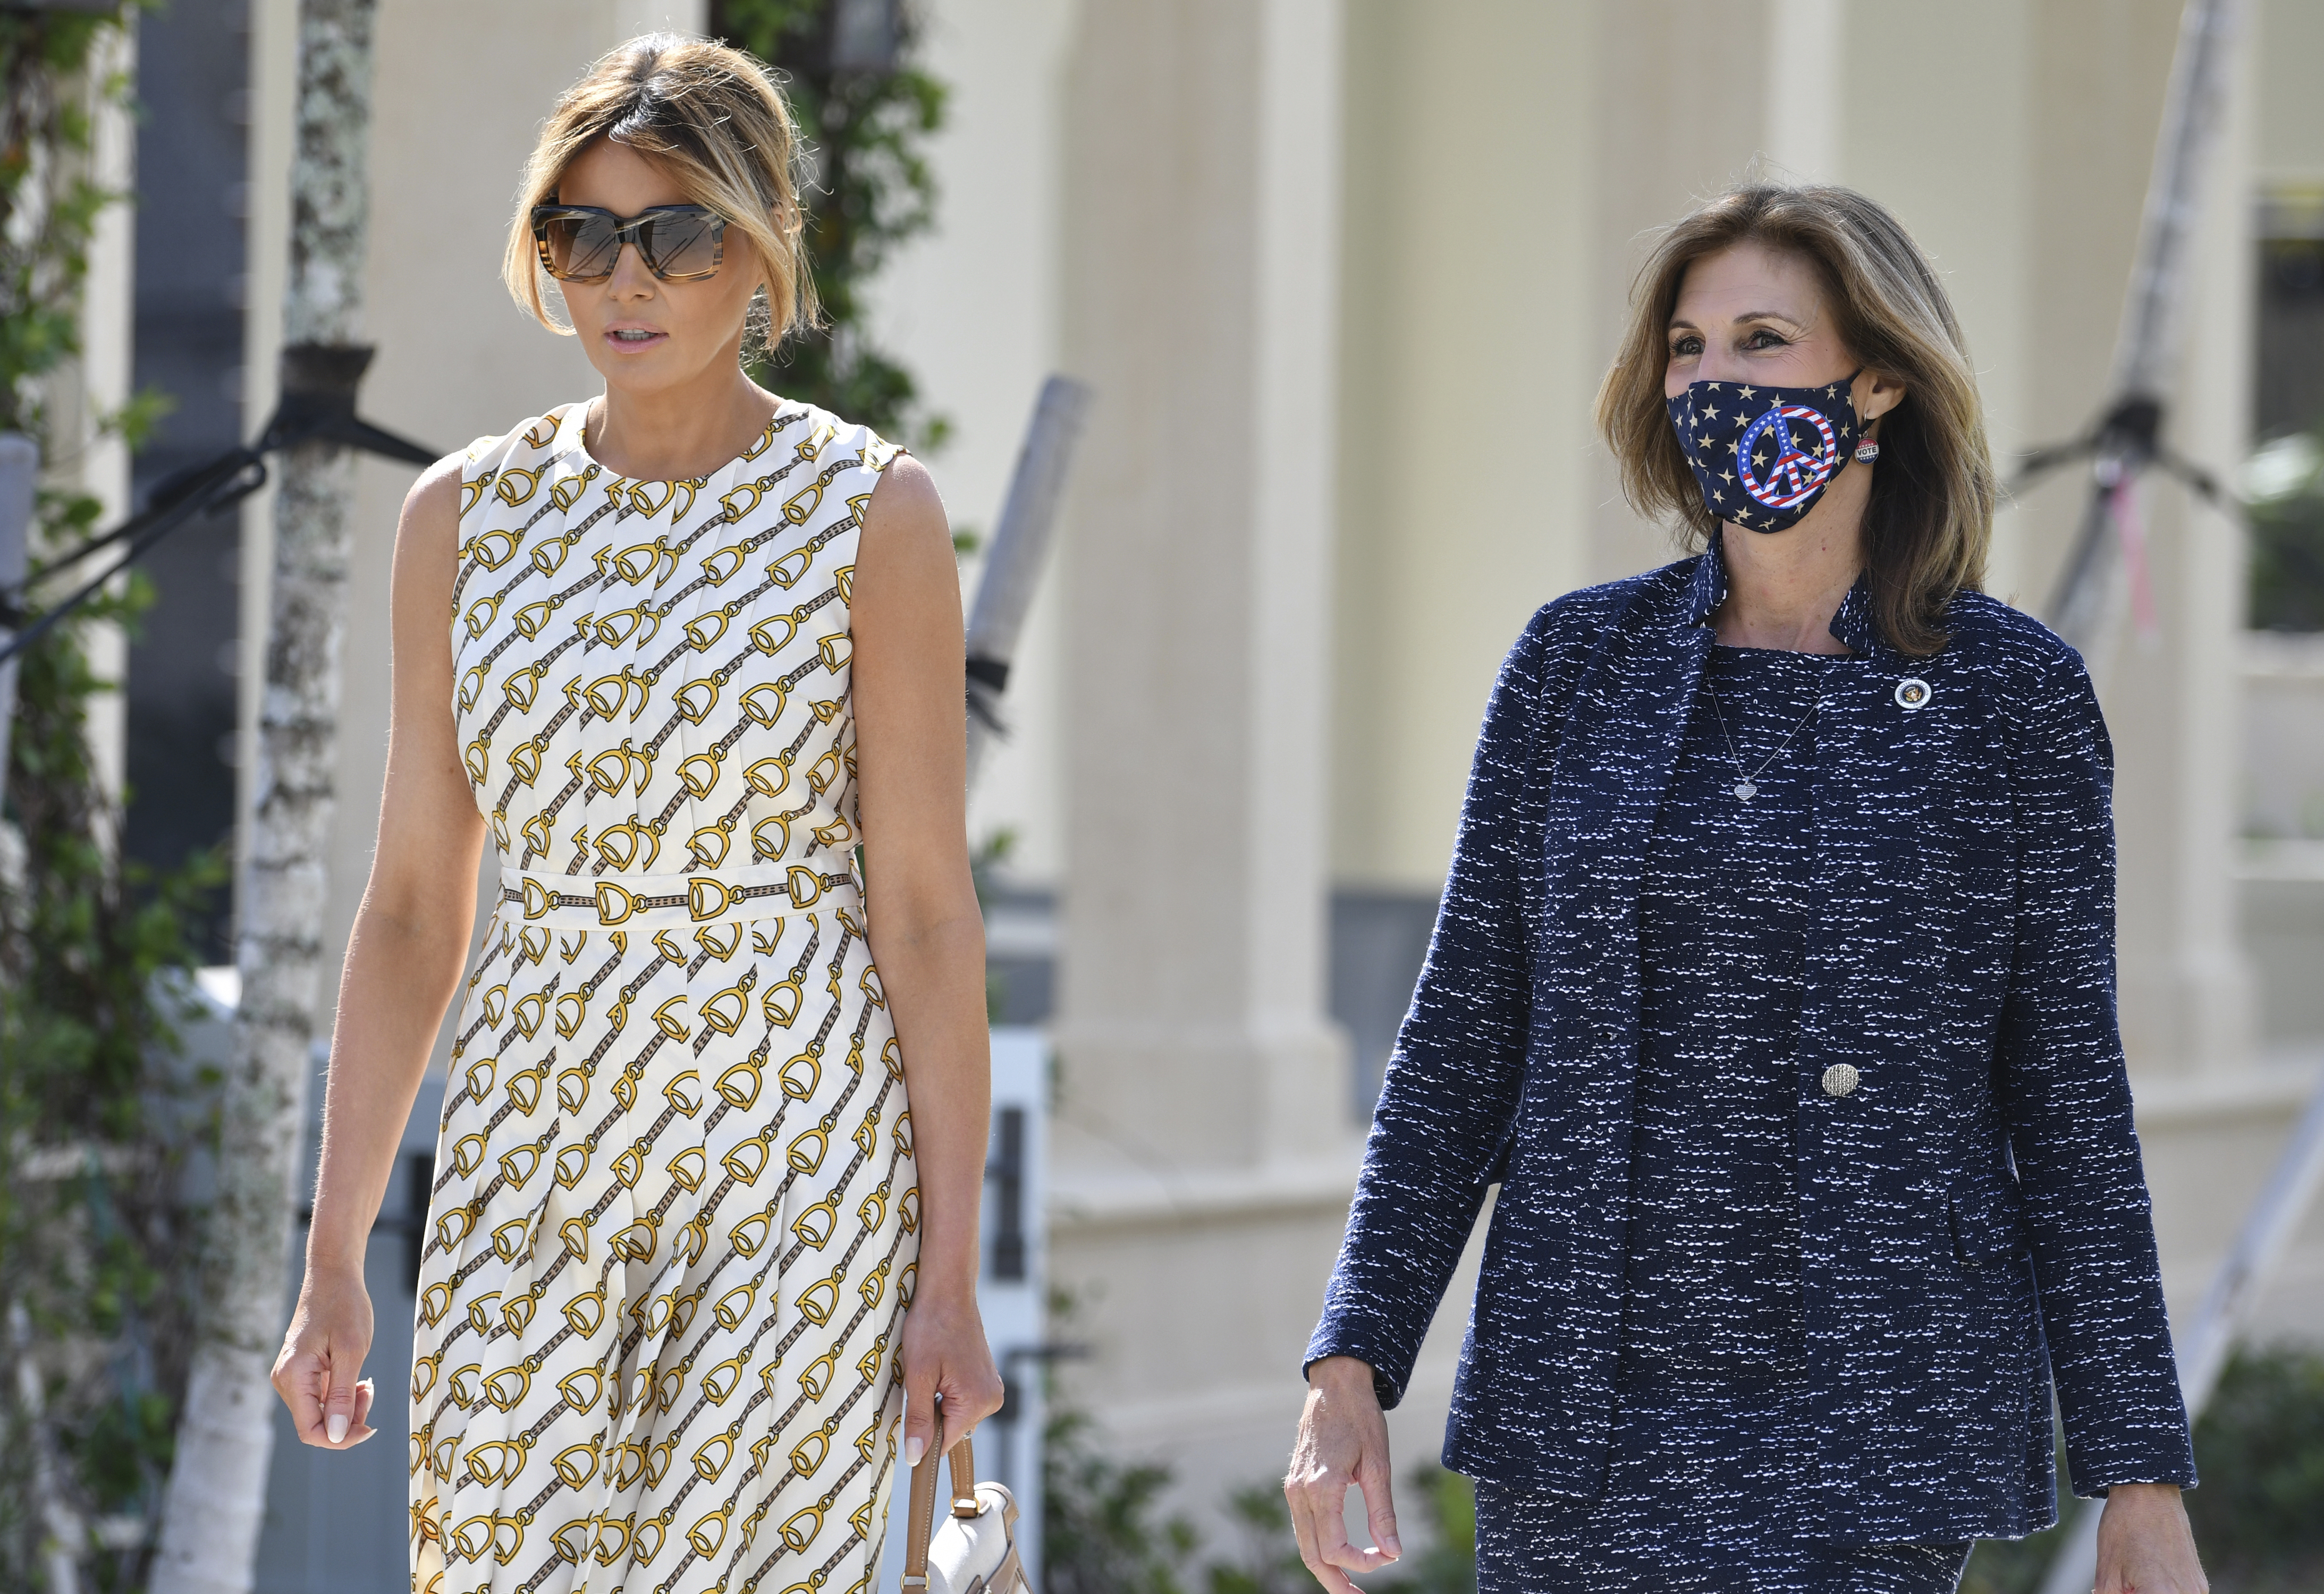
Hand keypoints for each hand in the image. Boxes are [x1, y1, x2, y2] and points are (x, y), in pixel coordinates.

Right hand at [271, 1263, 377, 1448]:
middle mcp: (285, 1380)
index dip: (340, 1439)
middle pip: (316, 1424)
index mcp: (293, 1376)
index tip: (370, 1427)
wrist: (333, 1275)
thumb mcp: (352, 1350)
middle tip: (370, 1392)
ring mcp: (291, 1376)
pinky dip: (342, 1394)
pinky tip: (358, 1380)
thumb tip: (335, 1436)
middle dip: (347, 1419)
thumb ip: (343, 1395)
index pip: (311, 1430)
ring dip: (347, 1407)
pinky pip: (320, 1397)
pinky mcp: (301, 1371)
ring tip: (367, 1384)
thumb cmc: (345, 1305)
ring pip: (320, 1412)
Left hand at [898, 1285, 1004, 1470]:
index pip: (945, 1444)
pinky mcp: (987, 1378)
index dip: (922, 1437)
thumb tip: (916, 1457)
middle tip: (921, 1381)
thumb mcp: (918, 1375)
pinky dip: (947, 1391)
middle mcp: (992, 1399)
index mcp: (977, 1402)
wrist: (948, 1291)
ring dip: (938, 1401)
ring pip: (955, 1415)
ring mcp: (992, 1388)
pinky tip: (940, 1367)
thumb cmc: (932, 1326)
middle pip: (951, 1429)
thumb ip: (919, 1419)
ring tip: (932, 1370)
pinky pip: (962, 1400)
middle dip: (931, 1414)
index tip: (909, 1419)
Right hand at [1285, 1357, 1400, 1592]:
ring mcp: (1293, 1487)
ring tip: (1349, 1583)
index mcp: (1322, 1487)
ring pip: (1304, 1543)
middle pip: (1312, 1555)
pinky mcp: (1294, 1483)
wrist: (1335, 1383)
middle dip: (1335, 1582)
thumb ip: (1383, 1512)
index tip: (1387, 1557)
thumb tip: (1395, 1554)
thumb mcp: (1379, 1464)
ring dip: (1325, 1567)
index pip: (1335, 1548)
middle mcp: (1301, 1491)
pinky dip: (1318, 1546)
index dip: (1362, 1563)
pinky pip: (1303, 1526)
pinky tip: (1338, 1552)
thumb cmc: (1361, 1418)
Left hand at [2094, 1483, 2206, 1592]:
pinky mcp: (2199, 1582)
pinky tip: (2144, 1575)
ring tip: (2132, 1579)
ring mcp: (2197, 1590)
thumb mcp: (2107, 1570)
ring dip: (2147, 1592)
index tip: (2120, 1590)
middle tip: (2124, 1585)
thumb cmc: (2125, 1526)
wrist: (2149, 1491)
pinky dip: (2161, 1591)